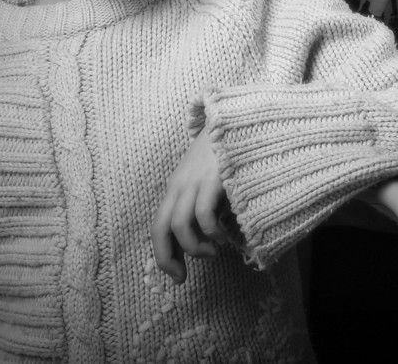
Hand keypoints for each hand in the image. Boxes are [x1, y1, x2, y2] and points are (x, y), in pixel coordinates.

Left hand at [150, 132, 228, 282]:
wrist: (239, 120)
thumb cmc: (226, 154)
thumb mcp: (206, 180)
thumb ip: (200, 203)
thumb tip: (201, 238)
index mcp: (176, 187)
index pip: (158, 225)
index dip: (162, 254)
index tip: (177, 274)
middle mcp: (180, 185)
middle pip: (160, 227)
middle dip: (166, 258)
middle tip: (181, 276)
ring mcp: (195, 181)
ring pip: (179, 225)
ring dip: (195, 247)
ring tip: (212, 251)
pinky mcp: (213, 179)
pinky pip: (203, 214)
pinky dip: (211, 232)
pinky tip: (224, 234)